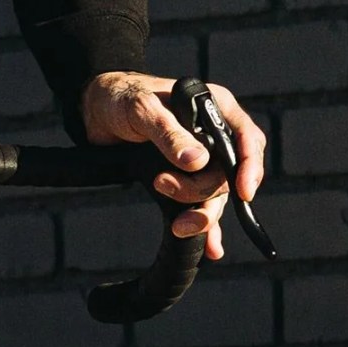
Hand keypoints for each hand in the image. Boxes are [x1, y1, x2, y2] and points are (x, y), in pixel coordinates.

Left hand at [81, 71, 265, 263]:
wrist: (98, 111)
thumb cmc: (123, 98)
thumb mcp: (142, 109)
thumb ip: (168, 133)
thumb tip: (196, 162)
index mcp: (215, 109)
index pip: (246, 138)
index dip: (249, 166)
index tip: (243, 191)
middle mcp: (213, 136)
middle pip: (227, 174)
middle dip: (202, 191)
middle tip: (163, 186)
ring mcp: (201, 160)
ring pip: (215, 195)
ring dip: (201, 214)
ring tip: (178, 226)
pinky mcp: (184, 178)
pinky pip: (202, 206)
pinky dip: (207, 228)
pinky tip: (210, 248)